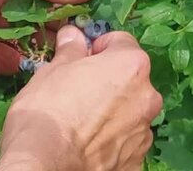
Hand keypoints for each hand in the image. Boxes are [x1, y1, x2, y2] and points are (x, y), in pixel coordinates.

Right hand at [0, 26, 162, 170]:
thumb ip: (71, 49)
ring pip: (130, 110)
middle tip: (79, 89)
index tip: (81, 58)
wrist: (44, 163)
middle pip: (130, 78)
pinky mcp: (136, 160)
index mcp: (131, 65)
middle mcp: (147, 96)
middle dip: (108, 80)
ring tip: (81, 120)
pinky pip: (125, 140)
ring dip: (113, 110)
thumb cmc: (48, 110)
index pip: (121, 41)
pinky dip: (111, 138)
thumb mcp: (53, 70)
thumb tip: (74, 35)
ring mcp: (144, 131)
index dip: (99, 47)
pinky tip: (87, 142)